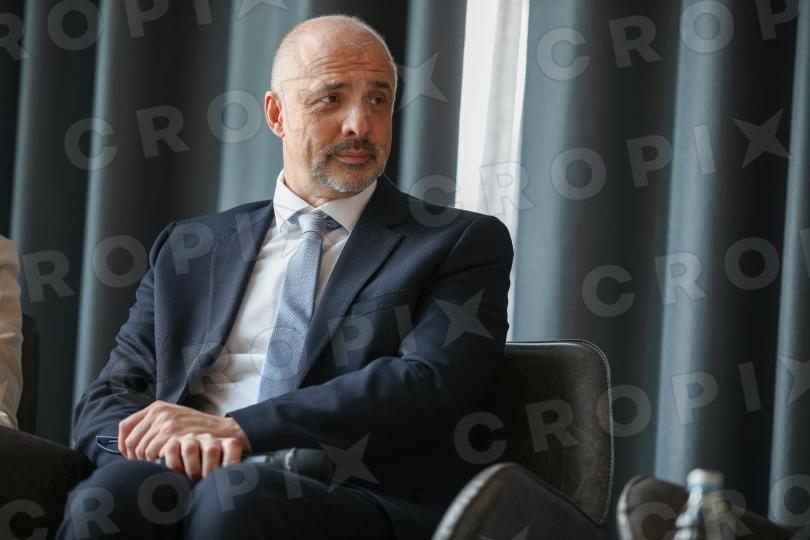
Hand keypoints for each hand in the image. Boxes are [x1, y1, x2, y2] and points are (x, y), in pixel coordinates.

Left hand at [118, 401, 251, 474]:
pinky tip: (163, 465)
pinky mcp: (172, 434)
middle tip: (145, 465)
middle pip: (131, 441)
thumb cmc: (198, 428)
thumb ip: (155, 423)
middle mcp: (158, 413)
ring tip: (156, 466)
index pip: (125, 426)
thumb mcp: (175, 417)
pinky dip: (154, 462)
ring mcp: (165, 423)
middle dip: (135, 457)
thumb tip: (132, 441)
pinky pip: (152, 454)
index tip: (129, 455)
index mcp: (156, 407)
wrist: (223, 431)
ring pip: (141, 450)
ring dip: (146, 462)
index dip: (123, 444)